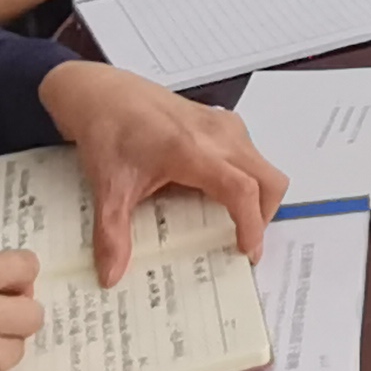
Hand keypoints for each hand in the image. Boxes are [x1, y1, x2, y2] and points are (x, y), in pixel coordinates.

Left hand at [39, 60, 289, 284]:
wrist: (102, 93)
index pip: (241, 189)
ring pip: (263, 165)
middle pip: (268, 179)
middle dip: (265, 215)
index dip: (252, 224)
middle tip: (244, 242)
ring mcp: (223, 124)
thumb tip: (111, 277)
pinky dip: (248, 178)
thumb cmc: (108, 134)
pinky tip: (218, 193)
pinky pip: (250, 153)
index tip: (248, 253)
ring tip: (232, 222)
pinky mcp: (221, 120)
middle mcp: (218, 135)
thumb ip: (112, 234)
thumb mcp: (107, 188)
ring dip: (258, 196)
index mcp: (193, 151)